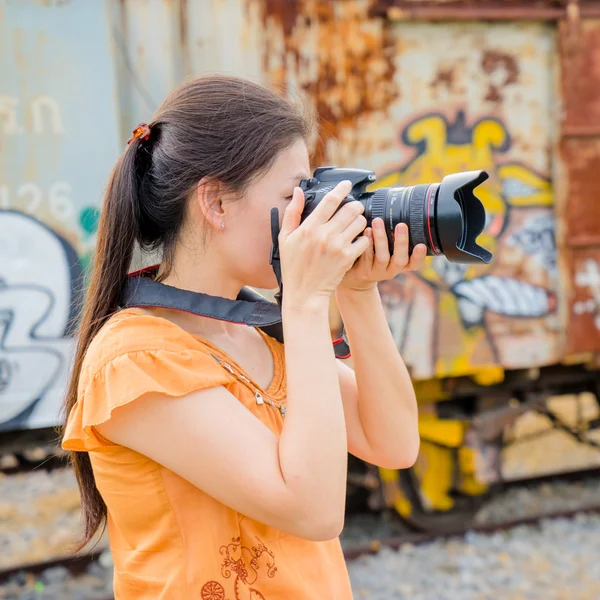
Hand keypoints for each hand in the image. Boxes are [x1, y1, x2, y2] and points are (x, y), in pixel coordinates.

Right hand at [278, 181, 370, 309]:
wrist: (304, 292)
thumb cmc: (293, 265)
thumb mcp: (285, 238)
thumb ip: (292, 213)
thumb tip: (298, 191)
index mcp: (309, 228)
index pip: (330, 201)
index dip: (342, 188)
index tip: (347, 184)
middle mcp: (325, 235)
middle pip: (351, 208)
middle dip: (355, 205)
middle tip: (353, 207)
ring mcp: (338, 247)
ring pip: (360, 222)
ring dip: (360, 220)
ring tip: (355, 224)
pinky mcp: (347, 259)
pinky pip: (364, 240)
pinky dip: (364, 238)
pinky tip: (358, 239)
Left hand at [338, 219, 426, 292]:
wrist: (354, 278)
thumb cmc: (374, 258)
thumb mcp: (387, 252)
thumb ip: (393, 239)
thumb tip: (398, 210)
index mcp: (400, 265)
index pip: (414, 264)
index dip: (419, 256)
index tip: (421, 245)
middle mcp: (390, 270)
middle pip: (400, 260)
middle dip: (402, 242)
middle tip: (402, 225)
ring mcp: (376, 272)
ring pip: (382, 257)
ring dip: (381, 239)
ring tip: (378, 222)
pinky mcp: (362, 271)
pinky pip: (365, 257)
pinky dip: (367, 243)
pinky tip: (366, 231)